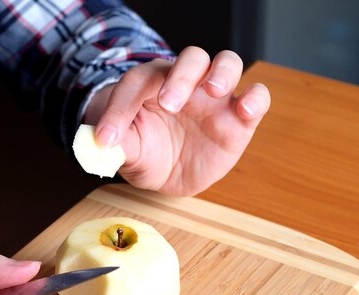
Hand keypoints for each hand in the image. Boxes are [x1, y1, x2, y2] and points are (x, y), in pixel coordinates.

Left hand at [84, 47, 270, 195]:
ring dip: (222, 72)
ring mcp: (214, 99)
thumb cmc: (144, 151)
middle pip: (190, 59)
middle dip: (181, 76)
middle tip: (169, 103)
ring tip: (213, 90)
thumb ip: (117, 145)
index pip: (136, 83)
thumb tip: (101, 143)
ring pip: (227, 63)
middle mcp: (185, 84)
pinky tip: (244, 108)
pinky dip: (255, 97)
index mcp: (150, 87)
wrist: (168, 172)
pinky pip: (257, 97)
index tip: (107, 137)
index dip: (119, 107)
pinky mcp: (238, 119)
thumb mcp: (127, 153)